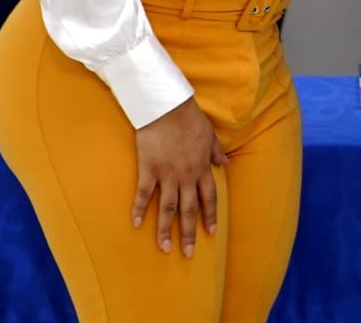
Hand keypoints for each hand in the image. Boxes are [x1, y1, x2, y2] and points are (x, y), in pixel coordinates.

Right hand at [132, 97, 227, 257]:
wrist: (168, 107)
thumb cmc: (190, 118)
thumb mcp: (210, 135)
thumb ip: (216, 151)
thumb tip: (224, 163)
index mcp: (202, 168)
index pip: (208, 198)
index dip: (209, 216)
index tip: (211, 233)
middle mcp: (186, 176)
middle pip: (189, 210)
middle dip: (189, 233)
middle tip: (188, 254)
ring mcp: (167, 174)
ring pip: (168, 208)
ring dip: (165, 230)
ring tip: (165, 248)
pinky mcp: (149, 168)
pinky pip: (144, 194)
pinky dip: (139, 210)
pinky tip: (136, 225)